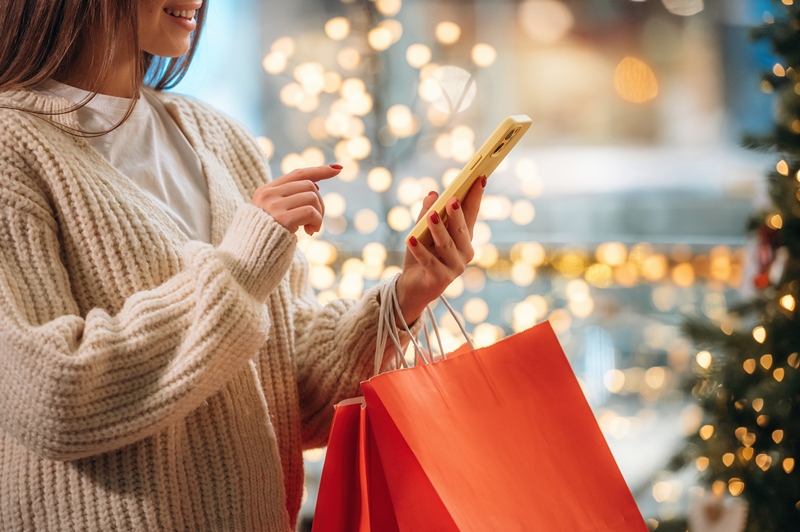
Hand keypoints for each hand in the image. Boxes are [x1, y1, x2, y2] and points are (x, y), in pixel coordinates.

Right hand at [251, 164, 341, 234]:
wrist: (250, 257)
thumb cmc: (267, 238)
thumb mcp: (275, 213)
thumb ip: (290, 199)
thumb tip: (316, 185)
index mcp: (266, 190)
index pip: (297, 174)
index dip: (319, 170)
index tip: (338, 168)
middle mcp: (268, 194)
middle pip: (309, 185)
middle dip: (319, 203)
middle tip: (315, 222)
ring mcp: (273, 205)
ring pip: (312, 197)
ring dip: (318, 214)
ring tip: (311, 228)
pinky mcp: (281, 218)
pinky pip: (310, 212)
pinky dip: (317, 221)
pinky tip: (310, 232)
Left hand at [396, 177, 485, 323]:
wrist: (412, 287)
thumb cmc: (421, 256)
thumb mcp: (422, 231)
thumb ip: (427, 213)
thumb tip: (432, 194)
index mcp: (463, 238)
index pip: (472, 214)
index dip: (475, 197)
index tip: (479, 178)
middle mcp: (464, 252)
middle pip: (461, 230)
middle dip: (457, 214)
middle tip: (451, 198)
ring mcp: (455, 267)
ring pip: (447, 245)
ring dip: (438, 229)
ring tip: (431, 215)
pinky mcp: (441, 279)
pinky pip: (430, 262)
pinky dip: (419, 250)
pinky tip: (410, 239)